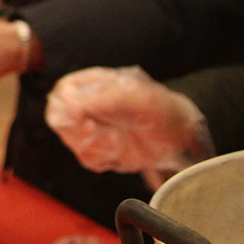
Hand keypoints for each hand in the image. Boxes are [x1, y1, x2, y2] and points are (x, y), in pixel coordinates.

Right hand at [45, 66, 211, 188]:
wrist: (182, 137)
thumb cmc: (162, 109)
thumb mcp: (137, 97)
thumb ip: (103, 96)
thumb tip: (69, 102)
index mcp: (96, 84)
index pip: (64, 90)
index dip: (66, 105)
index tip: (80, 117)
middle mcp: (90, 105)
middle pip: (61, 119)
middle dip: (79, 130)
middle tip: (98, 131)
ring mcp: (94, 128)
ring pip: (73, 142)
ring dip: (96, 145)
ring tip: (118, 140)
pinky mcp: (101, 149)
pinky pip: (88, 159)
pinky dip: (104, 158)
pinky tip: (120, 151)